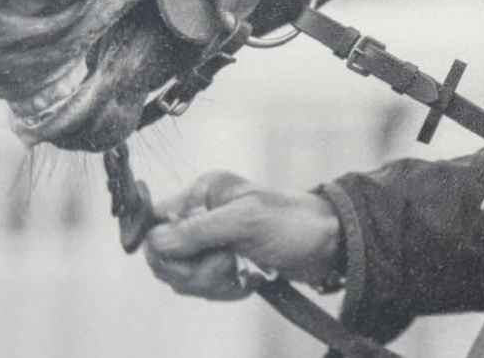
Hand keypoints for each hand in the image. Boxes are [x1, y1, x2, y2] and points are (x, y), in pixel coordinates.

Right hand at [143, 171, 340, 300]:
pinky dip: (224, 290)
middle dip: (193, 269)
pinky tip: (248, 282)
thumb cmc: (294, 223)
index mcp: (204, 193)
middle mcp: (203, 215)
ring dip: (212, 282)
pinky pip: (203, 288)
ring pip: (183, 276)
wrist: (329, 246)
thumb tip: (154, 242)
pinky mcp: (223, 265)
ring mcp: (212, 242)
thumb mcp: (246, 221)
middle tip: (226, 263)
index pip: (156, 219)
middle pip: (164, 255)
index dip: (159, 244)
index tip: (180, 258)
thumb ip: (198, 231)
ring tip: (241, 272)